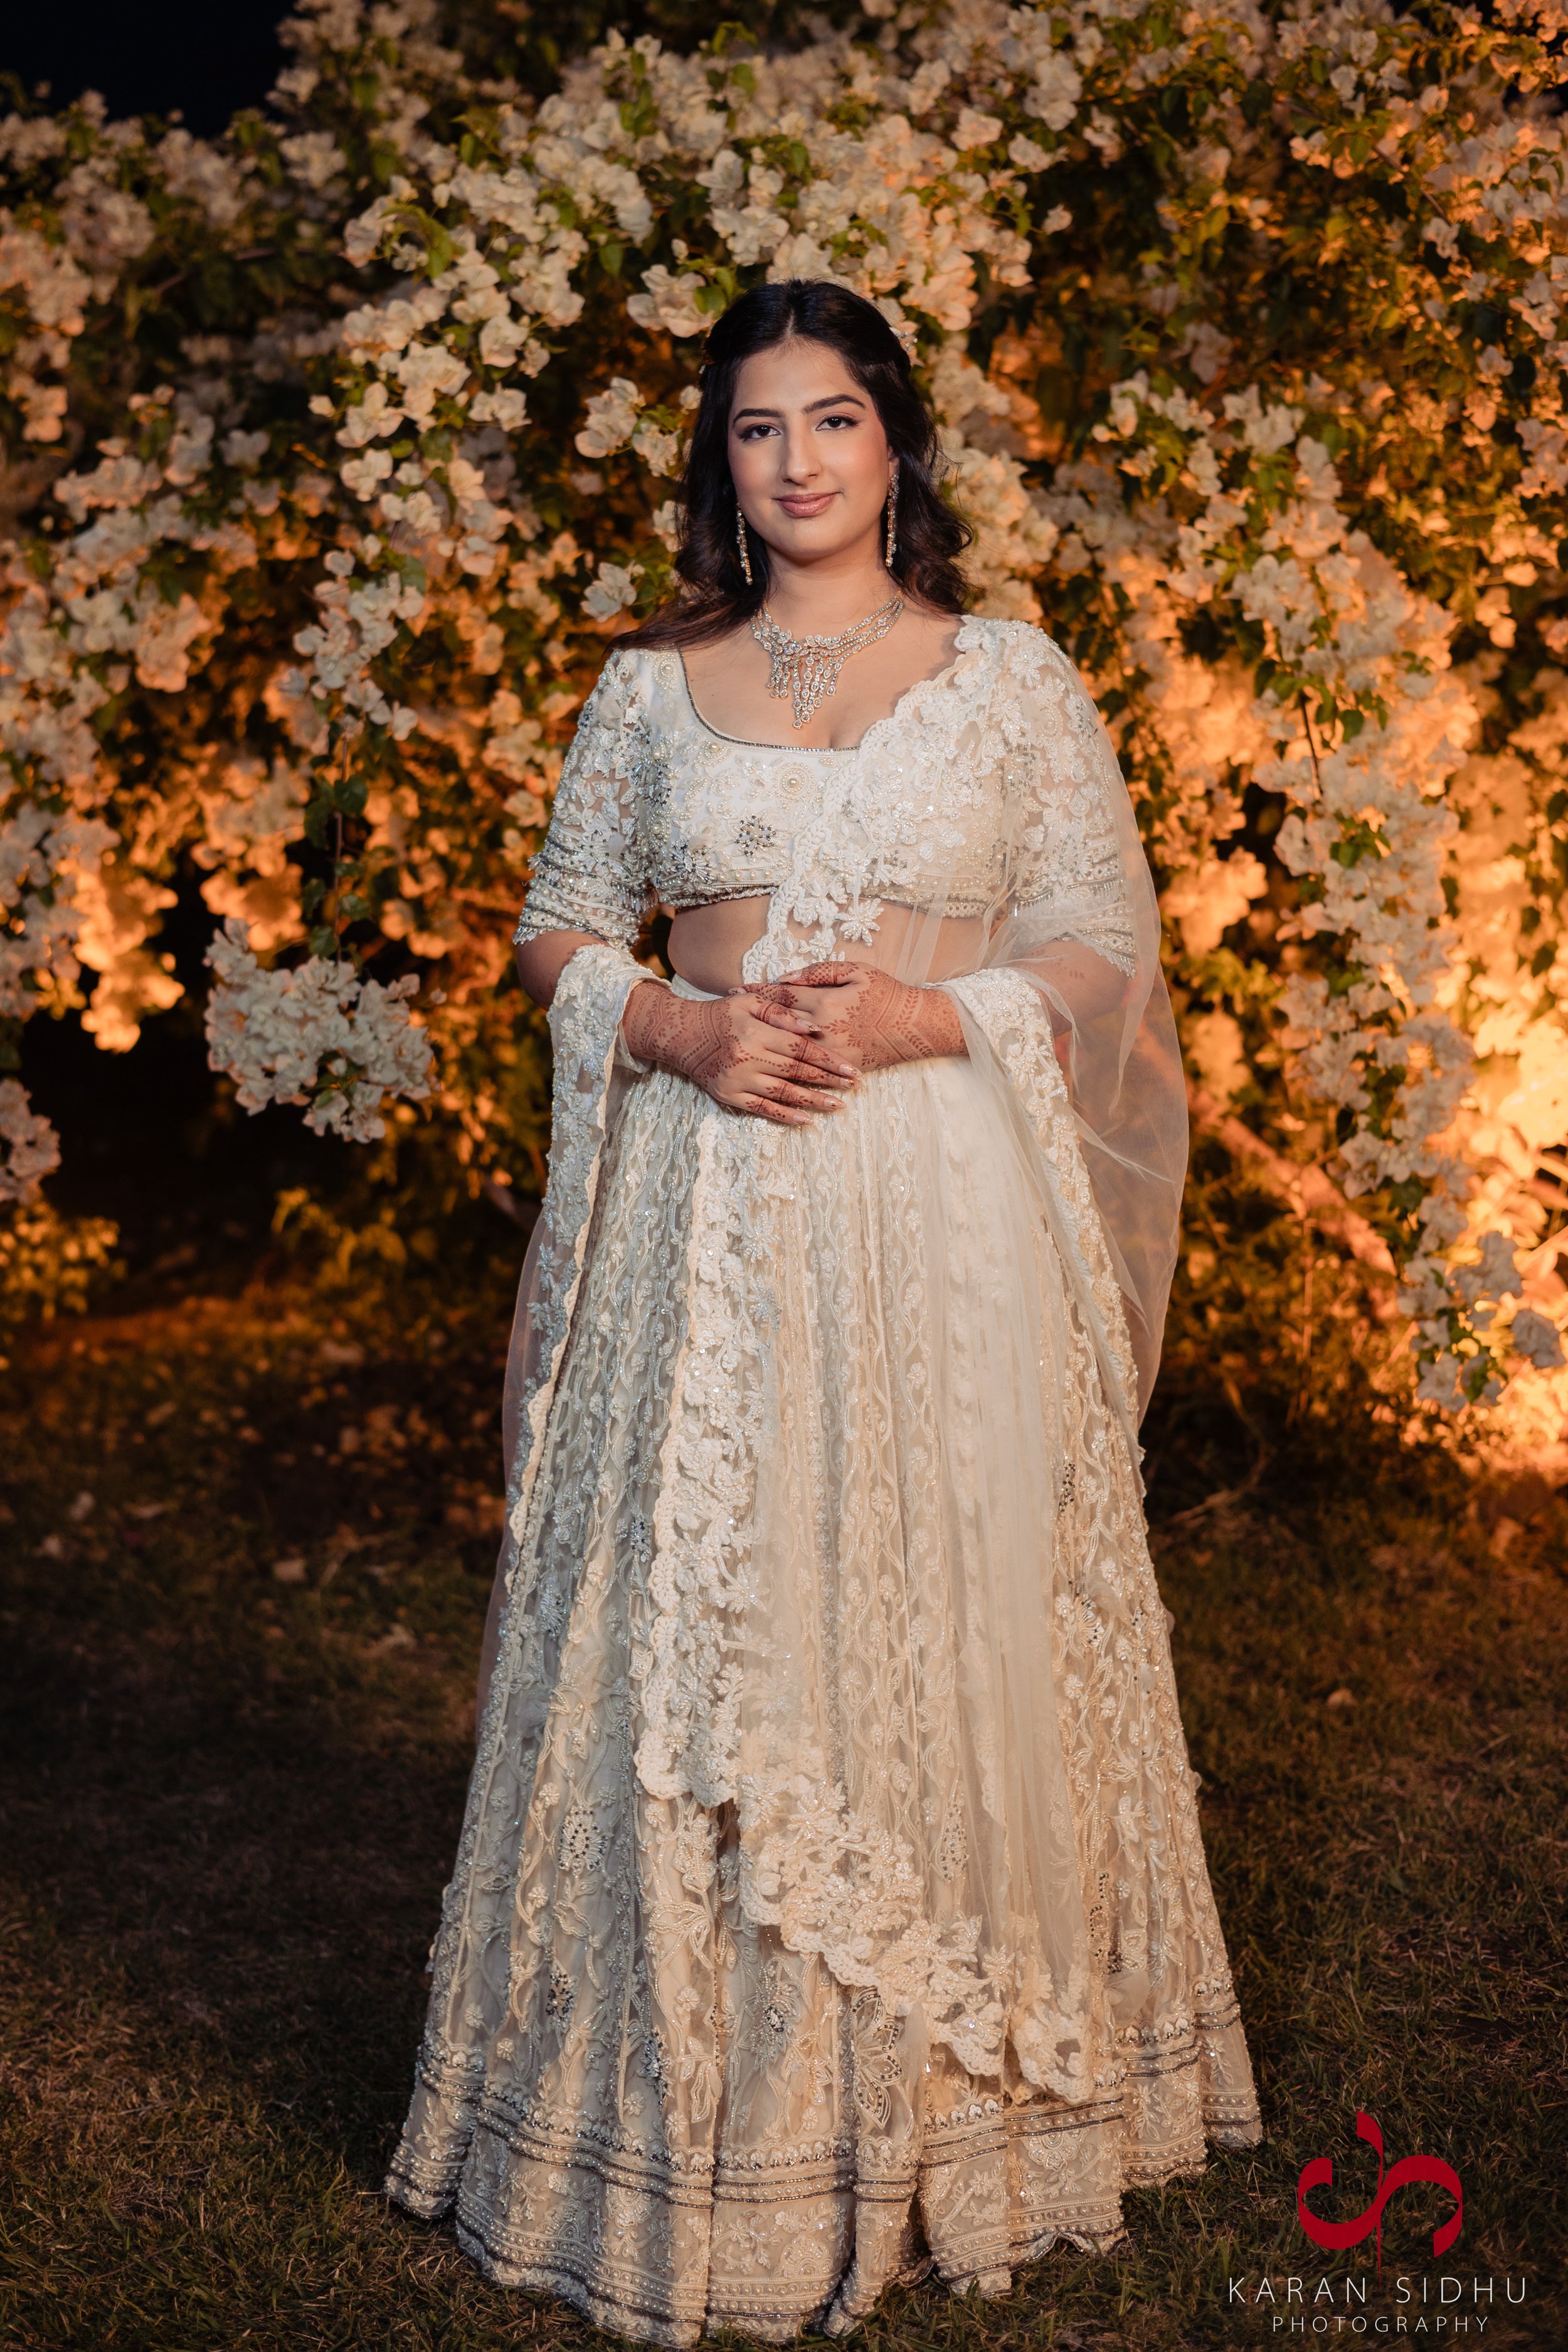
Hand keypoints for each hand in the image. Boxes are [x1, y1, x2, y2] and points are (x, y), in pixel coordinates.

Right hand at [621, 980, 859, 1125]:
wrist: (682, 1035)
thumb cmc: (720, 1014)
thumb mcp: (749, 1001)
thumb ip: (781, 1011)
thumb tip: (814, 1028)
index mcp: (756, 1031)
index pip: (801, 1048)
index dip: (828, 1059)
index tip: (850, 1068)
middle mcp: (748, 1057)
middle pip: (797, 1071)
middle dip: (829, 1080)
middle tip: (853, 1086)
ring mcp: (739, 1079)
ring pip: (783, 1093)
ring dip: (813, 1100)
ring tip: (837, 1105)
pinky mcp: (729, 1095)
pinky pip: (762, 1108)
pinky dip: (785, 1116)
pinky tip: (805, 1120)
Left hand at [749, 961, 964, 1072]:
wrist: (916, 1027)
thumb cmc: (888, 994)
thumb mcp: (856, 971)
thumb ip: (819, 973)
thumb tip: (785, 978)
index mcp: (824, 1002)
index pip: (780, 996)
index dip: (755, 992)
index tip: (734, 990)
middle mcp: (821, 1030)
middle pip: (776, 1023)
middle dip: (750, 1017)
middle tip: (727, 1014)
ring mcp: (828, 1052)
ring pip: (786, 1049)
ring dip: (762, 1042)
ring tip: (741, 1038)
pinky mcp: (838, 1067)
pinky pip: (805, 1067)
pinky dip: (784, 1063)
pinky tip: (768, 1060)